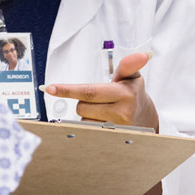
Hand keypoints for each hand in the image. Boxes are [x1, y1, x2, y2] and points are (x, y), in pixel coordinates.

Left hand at [42, 52, 161, 194]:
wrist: (145, 118)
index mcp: (123, 94)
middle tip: (99, 98)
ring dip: (89, 114)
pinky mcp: (111, 140)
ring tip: (105, 110)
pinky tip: (104, 121)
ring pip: (83, 120)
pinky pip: (88, 131)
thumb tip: (145, 54)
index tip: (49, 88)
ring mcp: (115, 130)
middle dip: (84, 101)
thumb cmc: (132, 93)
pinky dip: (91, 124)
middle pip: (82, 106)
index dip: (67, 90)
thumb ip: (129, 65)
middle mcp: (120, 113)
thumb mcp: (131, 77)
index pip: (89, 91)